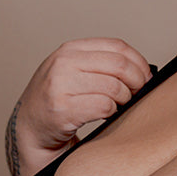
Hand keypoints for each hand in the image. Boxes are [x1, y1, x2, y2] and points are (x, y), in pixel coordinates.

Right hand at [15, 38, 151, 152]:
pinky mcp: (63, 108)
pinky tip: (105, 115)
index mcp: (71, 49)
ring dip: (124, 100)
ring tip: (118, 106)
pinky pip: (104, 106)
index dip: (139, 63)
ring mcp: (61, 84)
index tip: (146, 78)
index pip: (118, 46)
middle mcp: (64, 62)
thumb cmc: (59, 102)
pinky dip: (112, 113)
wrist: (30, 128)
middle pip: (120, 66)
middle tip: (138, 95)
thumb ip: (101, 65)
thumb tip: (143, 71)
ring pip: (115, 87)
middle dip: (137, 82)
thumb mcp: (75, 73)